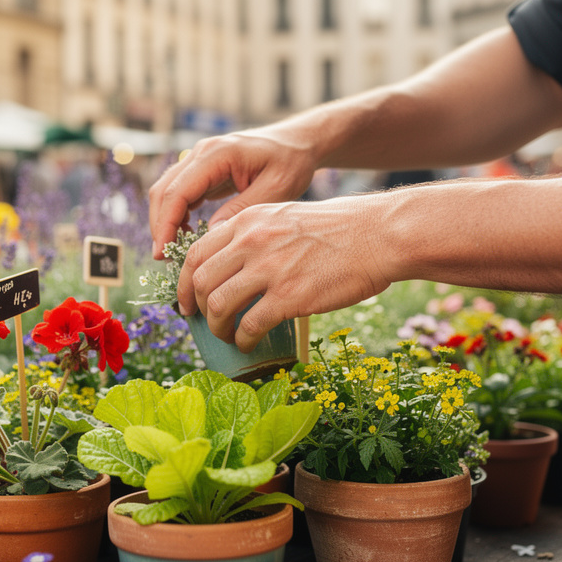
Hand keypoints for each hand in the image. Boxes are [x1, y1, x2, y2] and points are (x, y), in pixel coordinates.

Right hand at [148, 125, 320, 258]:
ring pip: (167, 192)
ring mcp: (199, 159)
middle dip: (159, 226)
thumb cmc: (291, 162)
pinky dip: (177, 215)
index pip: (177, 191)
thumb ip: (241, 210)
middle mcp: (201, 152)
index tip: (162, 254)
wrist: (298, 142)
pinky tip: (188, 235)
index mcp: (217, 154)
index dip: (164, 224)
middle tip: (165, 258)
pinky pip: (180, 193)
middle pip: (163, 191)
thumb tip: (210, 236)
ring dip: (165, 221)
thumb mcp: (275, 189)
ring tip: (175, 251)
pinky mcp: (203, 169)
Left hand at [177, 198, 387, 351]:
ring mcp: (269, 269)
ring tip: (228, 336)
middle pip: (200, 280)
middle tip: (204, 321)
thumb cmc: (339, 229)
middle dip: (196, 307)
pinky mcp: (289, 296)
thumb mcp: (284, 217)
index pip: (196, 252)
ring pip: (218, 305)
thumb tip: (231, 266)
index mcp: (248, 221)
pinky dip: (243, 339)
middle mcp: (251, 242)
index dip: (184, 282)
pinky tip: (249, 343)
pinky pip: (249, 325)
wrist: (378, 235)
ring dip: (217, 327)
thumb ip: (254, 235)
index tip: (187, 300)